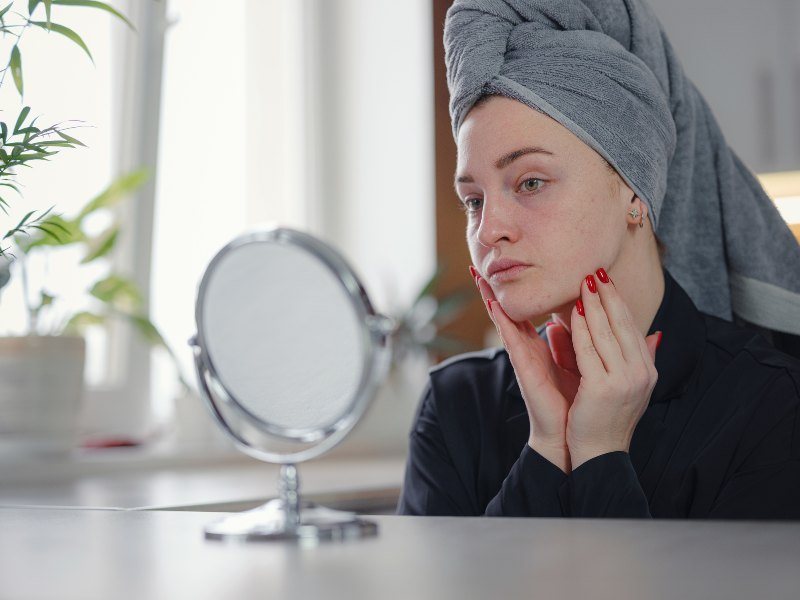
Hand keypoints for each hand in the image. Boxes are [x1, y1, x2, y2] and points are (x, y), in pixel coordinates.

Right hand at [473, 269, 577, 472]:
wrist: (575, 435)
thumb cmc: (578, 401)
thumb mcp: (585, 360)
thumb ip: (580, 339)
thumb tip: (579, 314)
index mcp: (544, 344)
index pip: (531, 310)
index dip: (520, 289)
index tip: (510, 266)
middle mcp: (530, 347)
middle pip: (511, 310)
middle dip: (494, 288)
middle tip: (480, 262)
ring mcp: (524, 355)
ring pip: (504, 318)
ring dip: (488, 296)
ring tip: (476, 274)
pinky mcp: (524, 366)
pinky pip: (511, 338)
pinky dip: (500, 319)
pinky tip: (491, 302)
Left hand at [566, 271, 660, 468]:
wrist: (599, 452)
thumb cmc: (608, 417)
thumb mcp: (630, 385)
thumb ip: (640, 357)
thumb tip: (655, 334)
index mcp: (647, 369)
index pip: (632, 326)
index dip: (619, 302)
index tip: (606, 280)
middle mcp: (640, 373)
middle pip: (622, 324)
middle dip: (608, 295)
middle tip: (595, 272)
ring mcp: (624, 380)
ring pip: (606, 333)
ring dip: (594, 305)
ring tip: (584, 283)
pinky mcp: (603, 388)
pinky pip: (589, 351)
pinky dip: (581, 330)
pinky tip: (574, 313)